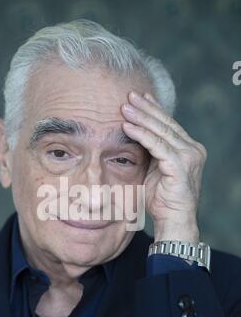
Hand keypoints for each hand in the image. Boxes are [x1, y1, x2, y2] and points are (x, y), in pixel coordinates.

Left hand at [121, 91, 206, 241]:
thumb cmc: (162, 200)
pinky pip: (157, 145)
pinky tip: (127, 126)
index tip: (140, 97)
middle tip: (129, 95)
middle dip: (146, 108)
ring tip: (124, 107)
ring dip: (141, 117)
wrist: (174, 221)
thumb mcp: (155, 169)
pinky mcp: (180, 166)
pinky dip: (141, 135)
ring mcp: (189, 157)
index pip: (169, 124)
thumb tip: (135, 134)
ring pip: (161, 131)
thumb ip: (151, 152)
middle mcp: (192, 150)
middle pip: (165, 123)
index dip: (154, 109)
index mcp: (188, 149)